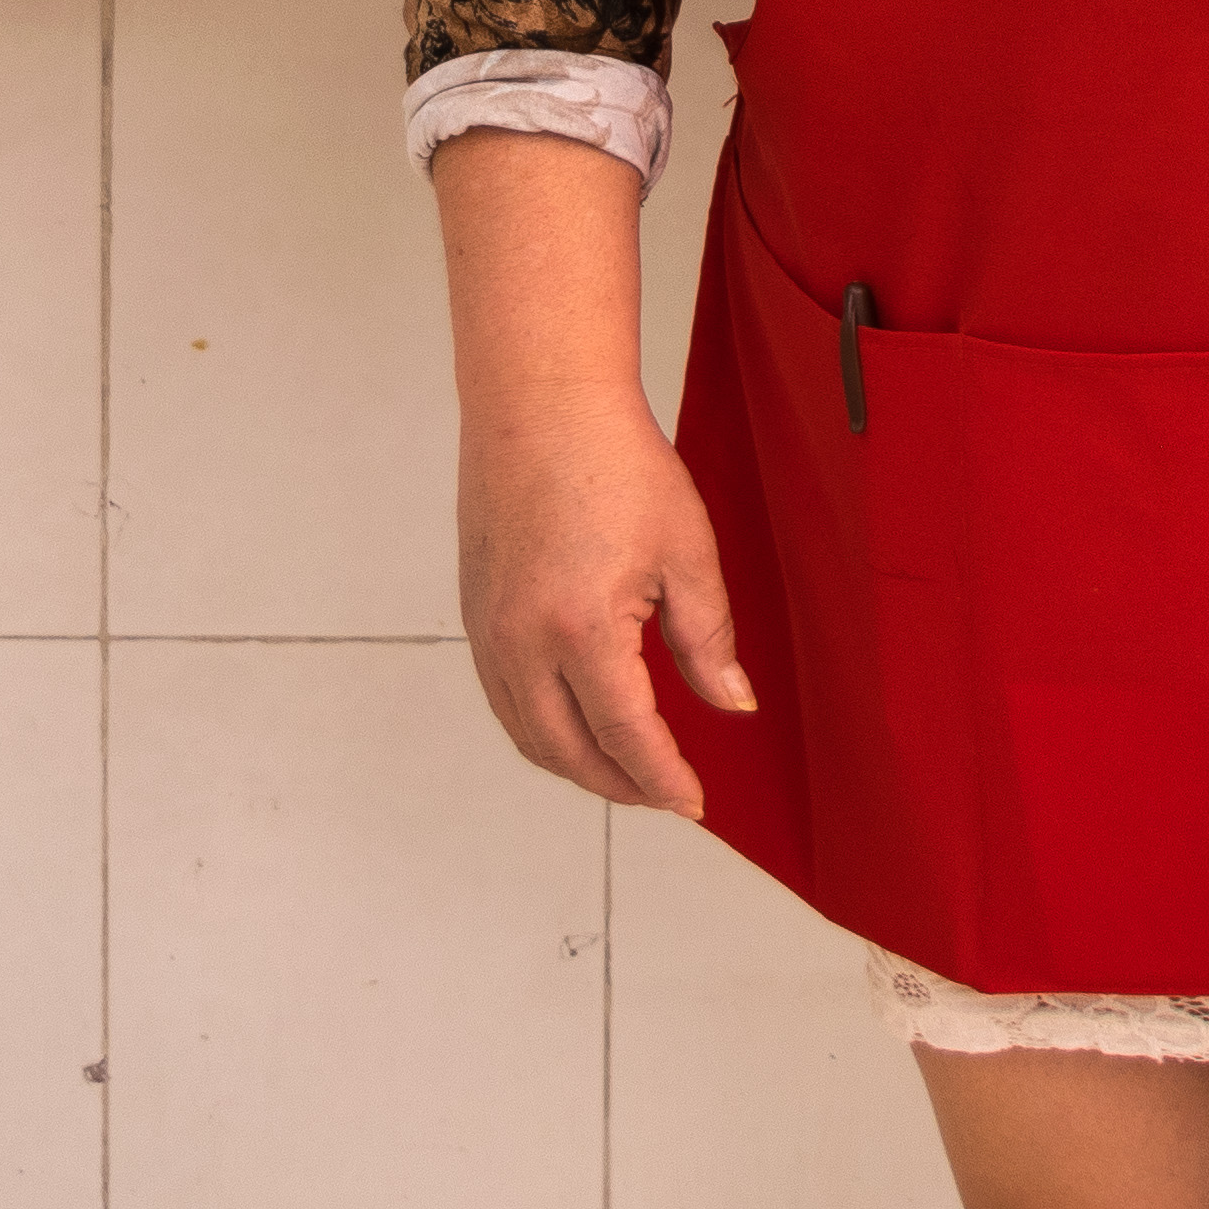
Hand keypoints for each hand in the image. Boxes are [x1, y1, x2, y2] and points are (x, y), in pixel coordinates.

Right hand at [430, 122, 747, 815]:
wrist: (540, 405)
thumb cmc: (617, 462)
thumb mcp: (688, 551)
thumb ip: (709, 640)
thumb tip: (732, 705)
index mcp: (582, 631)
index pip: (629, 737)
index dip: (665, 779)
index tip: (694, 803)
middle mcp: (522, 645)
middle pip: (570, 753)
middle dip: (621, 786)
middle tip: (666, 793)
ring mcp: (489, 634)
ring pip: (529, 736)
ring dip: (577, 765)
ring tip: (627, 770)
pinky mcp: (475, 616)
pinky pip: (504, 701)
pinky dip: (541, 731)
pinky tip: (576, 725)